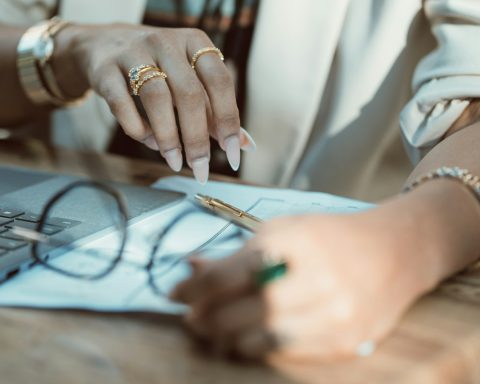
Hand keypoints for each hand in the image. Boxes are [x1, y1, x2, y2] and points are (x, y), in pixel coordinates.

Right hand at [52, 23, 255, 181]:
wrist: (103, 46)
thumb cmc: (158, 69)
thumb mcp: (190, 79)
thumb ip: (216, 110)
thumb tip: (246, 145)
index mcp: (195, 43)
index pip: (220, 82)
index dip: (229, 121)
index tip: (232, 155)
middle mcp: (166, 42)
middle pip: (189, 95)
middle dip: (197, 140)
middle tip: (200, 169)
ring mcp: (133, 52)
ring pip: (157, 98)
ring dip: (168, 138)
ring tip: (174, 161)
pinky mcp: (105, 68)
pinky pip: (122, 103)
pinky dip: (138, 129)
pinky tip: (148, 141)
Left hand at [171, 205, 437, 360]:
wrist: (395, 252)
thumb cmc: (331, 236)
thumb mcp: (284, 228)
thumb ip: (237, 253)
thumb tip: (193, 268)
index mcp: (294, 242)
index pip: (229, 273)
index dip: (194, 288)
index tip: (175, 294)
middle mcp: (316, 279)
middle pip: (243, 310)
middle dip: (207, 317)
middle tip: (191, 318)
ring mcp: (334, 315)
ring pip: (262, 339)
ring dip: (228, 338)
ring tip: (214, 331)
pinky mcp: (345, 342)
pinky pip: (287, 354)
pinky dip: (257, 349)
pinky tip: (245, 339)